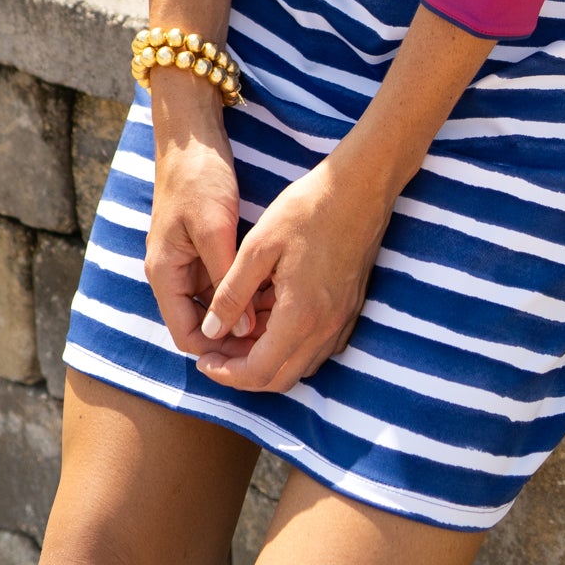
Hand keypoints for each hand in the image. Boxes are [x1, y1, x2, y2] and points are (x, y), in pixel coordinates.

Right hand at [143, 78, 255, 356]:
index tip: (257, 349)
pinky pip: (221, 282)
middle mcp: (172, 274)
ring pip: (214, 305)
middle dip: (234, 333)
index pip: (186, 337)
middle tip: (275, 335)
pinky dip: (243, 290)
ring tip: (279, 314)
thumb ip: (227, 278)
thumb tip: (246, 326)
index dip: (219, 349)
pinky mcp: (202, 247)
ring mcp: (187, 261)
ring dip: (241, 312)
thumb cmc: (199, 178)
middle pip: (201, 324)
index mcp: (164, 275)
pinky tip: (273, 288)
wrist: (192, 135)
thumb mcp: (215, 228)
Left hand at [193, 152, 393, 392]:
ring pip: (300, 365)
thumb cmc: (308, 209)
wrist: (361, 185)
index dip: (225, 373)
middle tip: (216, 351)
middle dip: (243, 374)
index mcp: (299, 316)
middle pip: (280, 379)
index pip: (257, 372)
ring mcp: (342, 320)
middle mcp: (325, 328)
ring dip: (267, 359)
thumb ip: (232, 295)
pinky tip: (272, 314)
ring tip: (241, 329)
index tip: (202, 359)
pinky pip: (317, 346)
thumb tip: (210, 331)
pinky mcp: (350, 308)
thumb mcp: (258, 247)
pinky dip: (290, 344)